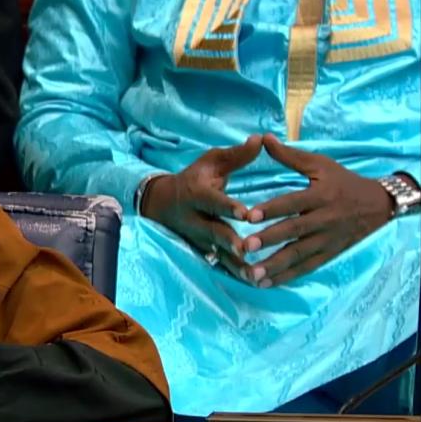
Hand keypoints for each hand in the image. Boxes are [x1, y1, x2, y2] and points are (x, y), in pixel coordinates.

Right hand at [140, 135, 261, 278]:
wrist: (161, 203)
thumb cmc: (194, 179)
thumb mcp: (210, 162)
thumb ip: (236, 156)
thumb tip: (259, 140)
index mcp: (197, 194)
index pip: (212, 201)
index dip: (228, 207)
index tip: (246, 214)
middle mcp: (195, 219)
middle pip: (212, 232)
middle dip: (229, 241)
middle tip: (246, 249)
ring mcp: (197, 238)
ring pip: (216, 253)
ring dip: (234, 264)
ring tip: (253, 274)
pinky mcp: (202, 250)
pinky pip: (219, 264)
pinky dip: (235, 273)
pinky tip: (254, 281)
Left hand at [239, 134, 393, 287]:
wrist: (379, 204)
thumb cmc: (343, 181)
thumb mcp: (320, 165)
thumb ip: (290, 156)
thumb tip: (263, 138)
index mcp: (320, 196)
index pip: (293, 203)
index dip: (271, 209)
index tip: (249, 216)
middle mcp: (324, 219)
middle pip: (294, 231)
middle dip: (269, 240)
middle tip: (244, 247)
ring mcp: (328, 239)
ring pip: (300, 254)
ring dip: (275, 265)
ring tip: (251, 274)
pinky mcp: (329, 253)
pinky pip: (307, 267)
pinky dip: (288, 276)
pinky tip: (266, 283)